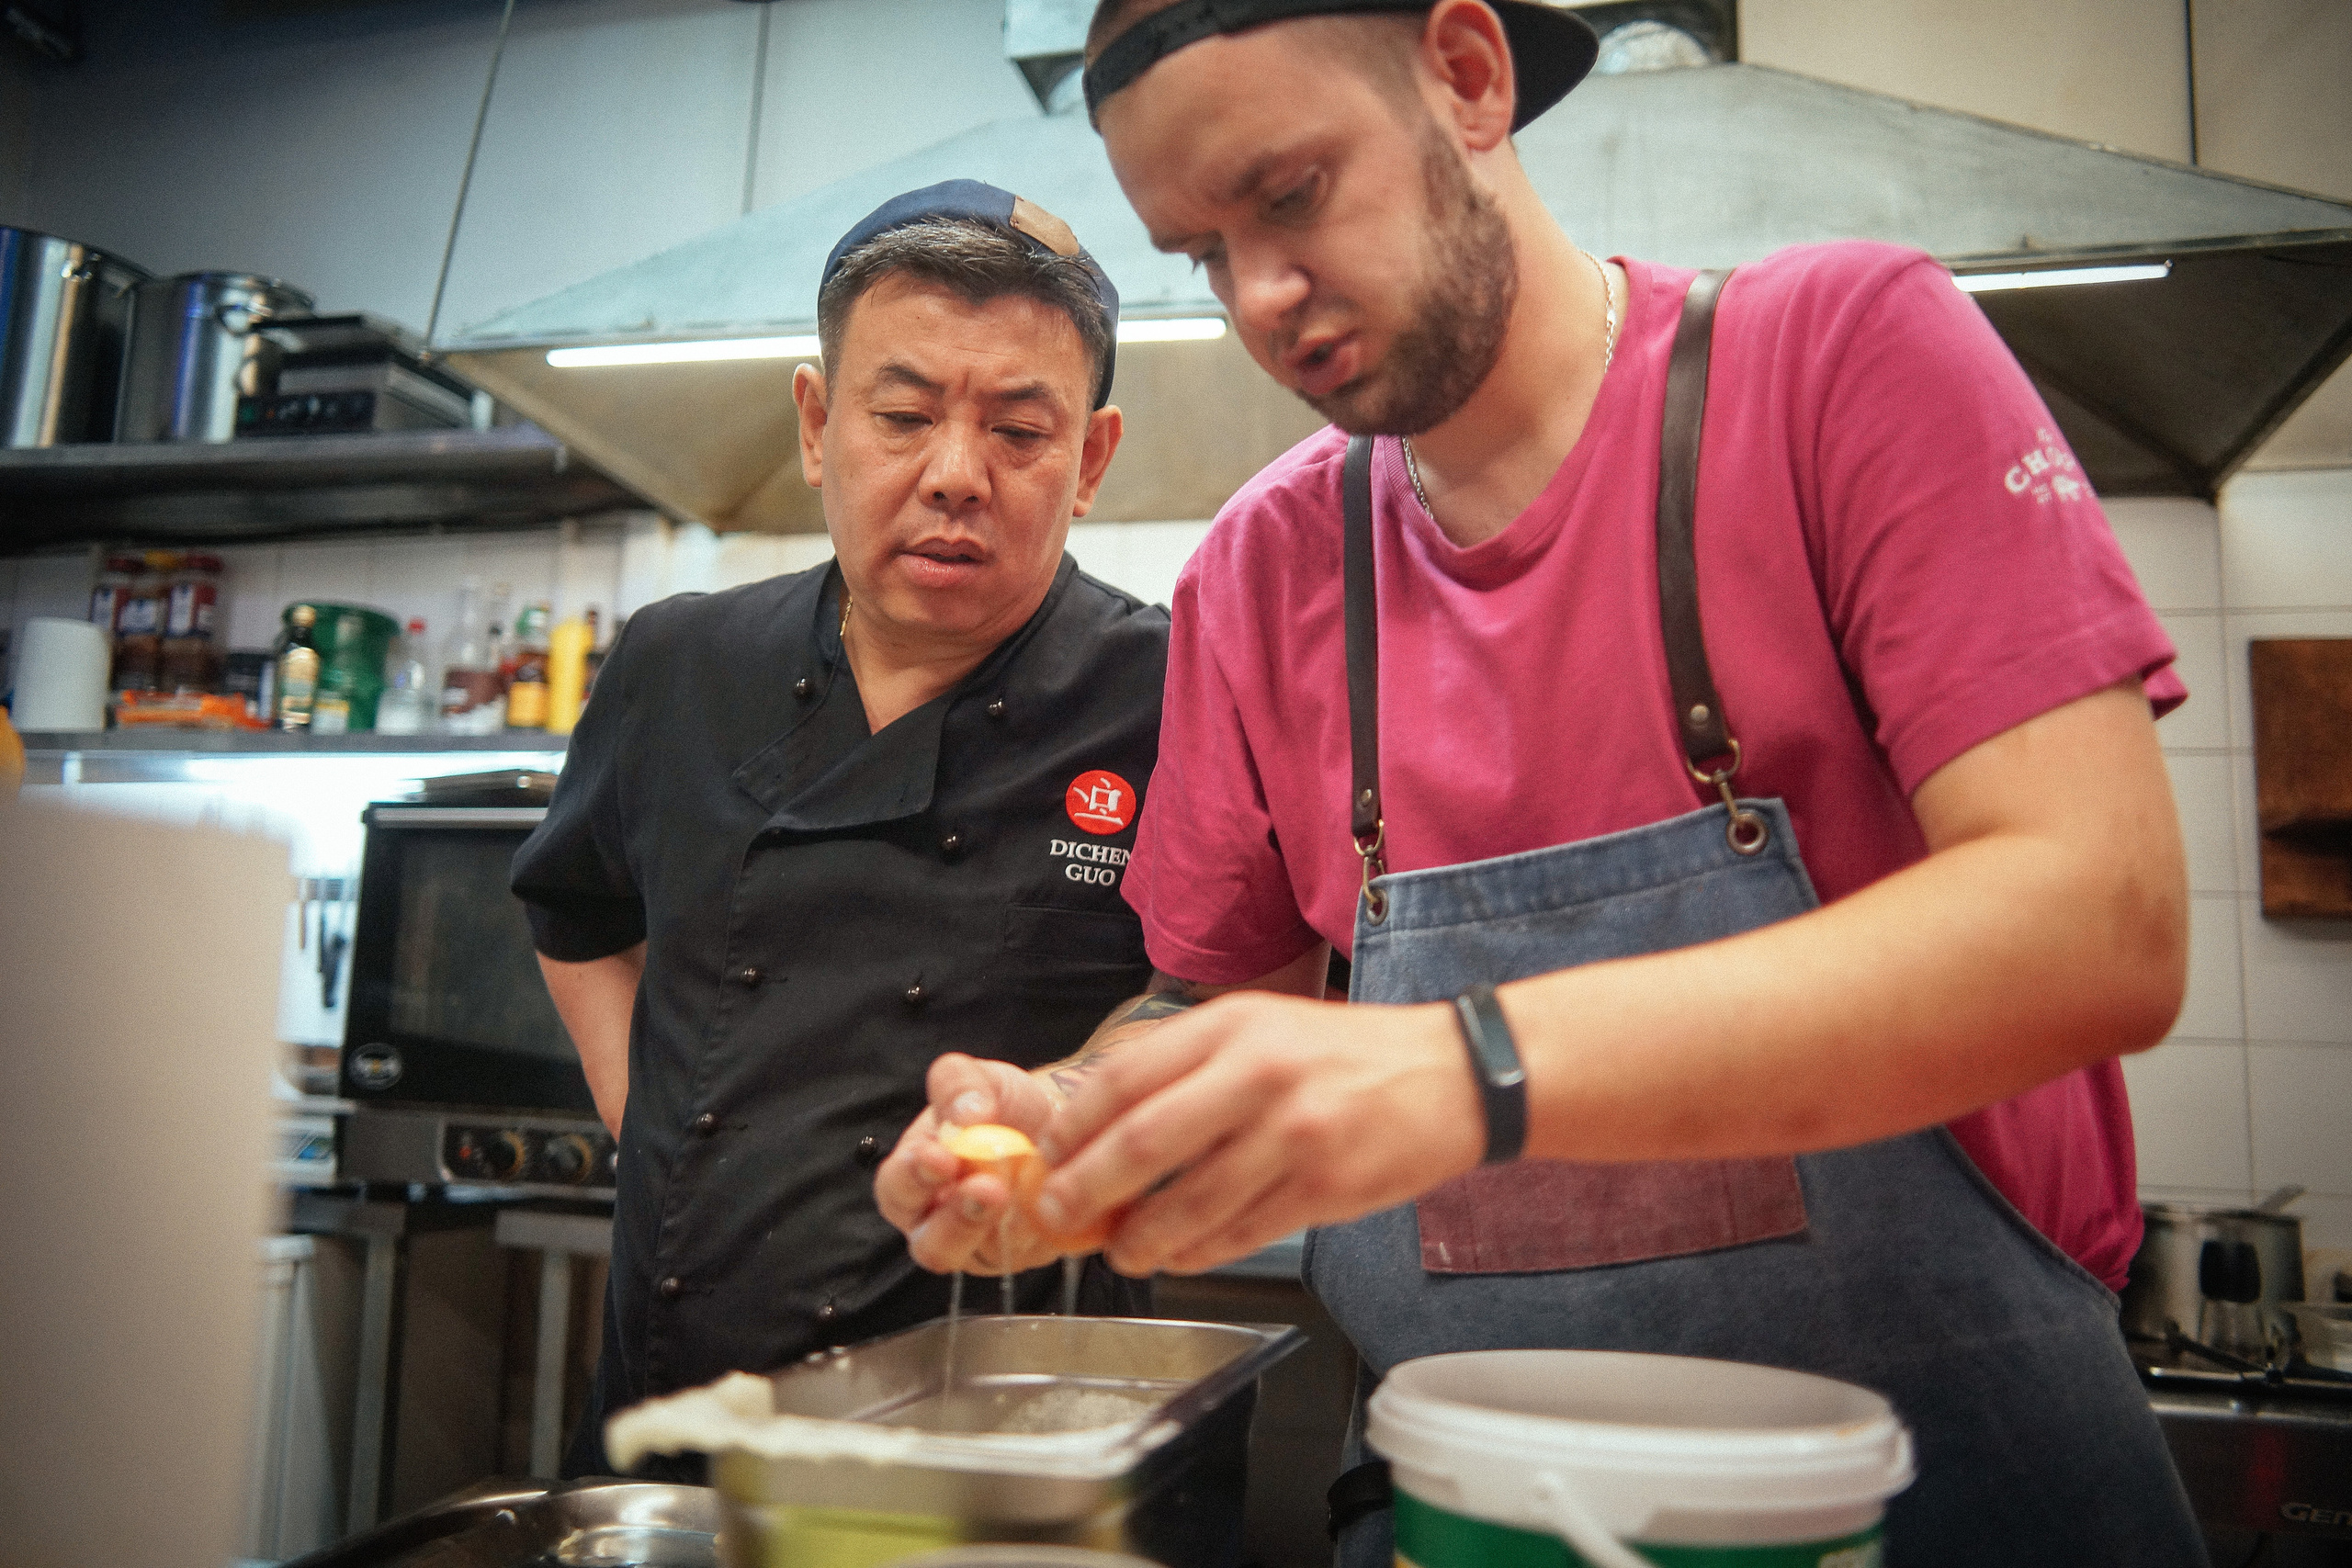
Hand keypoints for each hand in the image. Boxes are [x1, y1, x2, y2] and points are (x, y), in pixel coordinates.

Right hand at [876, 1052, 1066, 1274]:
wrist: (1056, 1120)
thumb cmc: (1001, 1104)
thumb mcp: (976, 1079)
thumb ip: (957, 1086)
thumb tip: (964, 1116)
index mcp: (913, 1177)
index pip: (897, 1188)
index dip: (914, 1176)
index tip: (941, 1156)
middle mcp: (938, 1221)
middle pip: (930, 1244)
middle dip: (956, 1218)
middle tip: (986, 1188)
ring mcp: (979, 1245)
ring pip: (975, 1257)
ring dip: (996, 1229)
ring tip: (1015, 1196)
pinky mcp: (1019, 1254)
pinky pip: (1023, 1254)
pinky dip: (1035, 1230)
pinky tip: (1047, 1202)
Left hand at [1033, 991, 1483, 1276]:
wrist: (1452, 1076)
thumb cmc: (1350, 1054)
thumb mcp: (1265, 1026)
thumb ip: (1191, 1063)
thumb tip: (1108, 1118)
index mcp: (1235, 1026)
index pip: (1127, 1076)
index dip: (1075, 1123)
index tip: (1049, 1152)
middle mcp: (1259, 1074)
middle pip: (1144, 1141)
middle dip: (1086, 1187)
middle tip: (1057, 1213)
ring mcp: (1293, 1135)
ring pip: (1189, 1202)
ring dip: (1139, 1237)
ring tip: (1120, 1249)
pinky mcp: (1323, 1188)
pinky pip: (1239, 1232)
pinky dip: (1197, 1252)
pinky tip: (1178, 1254)